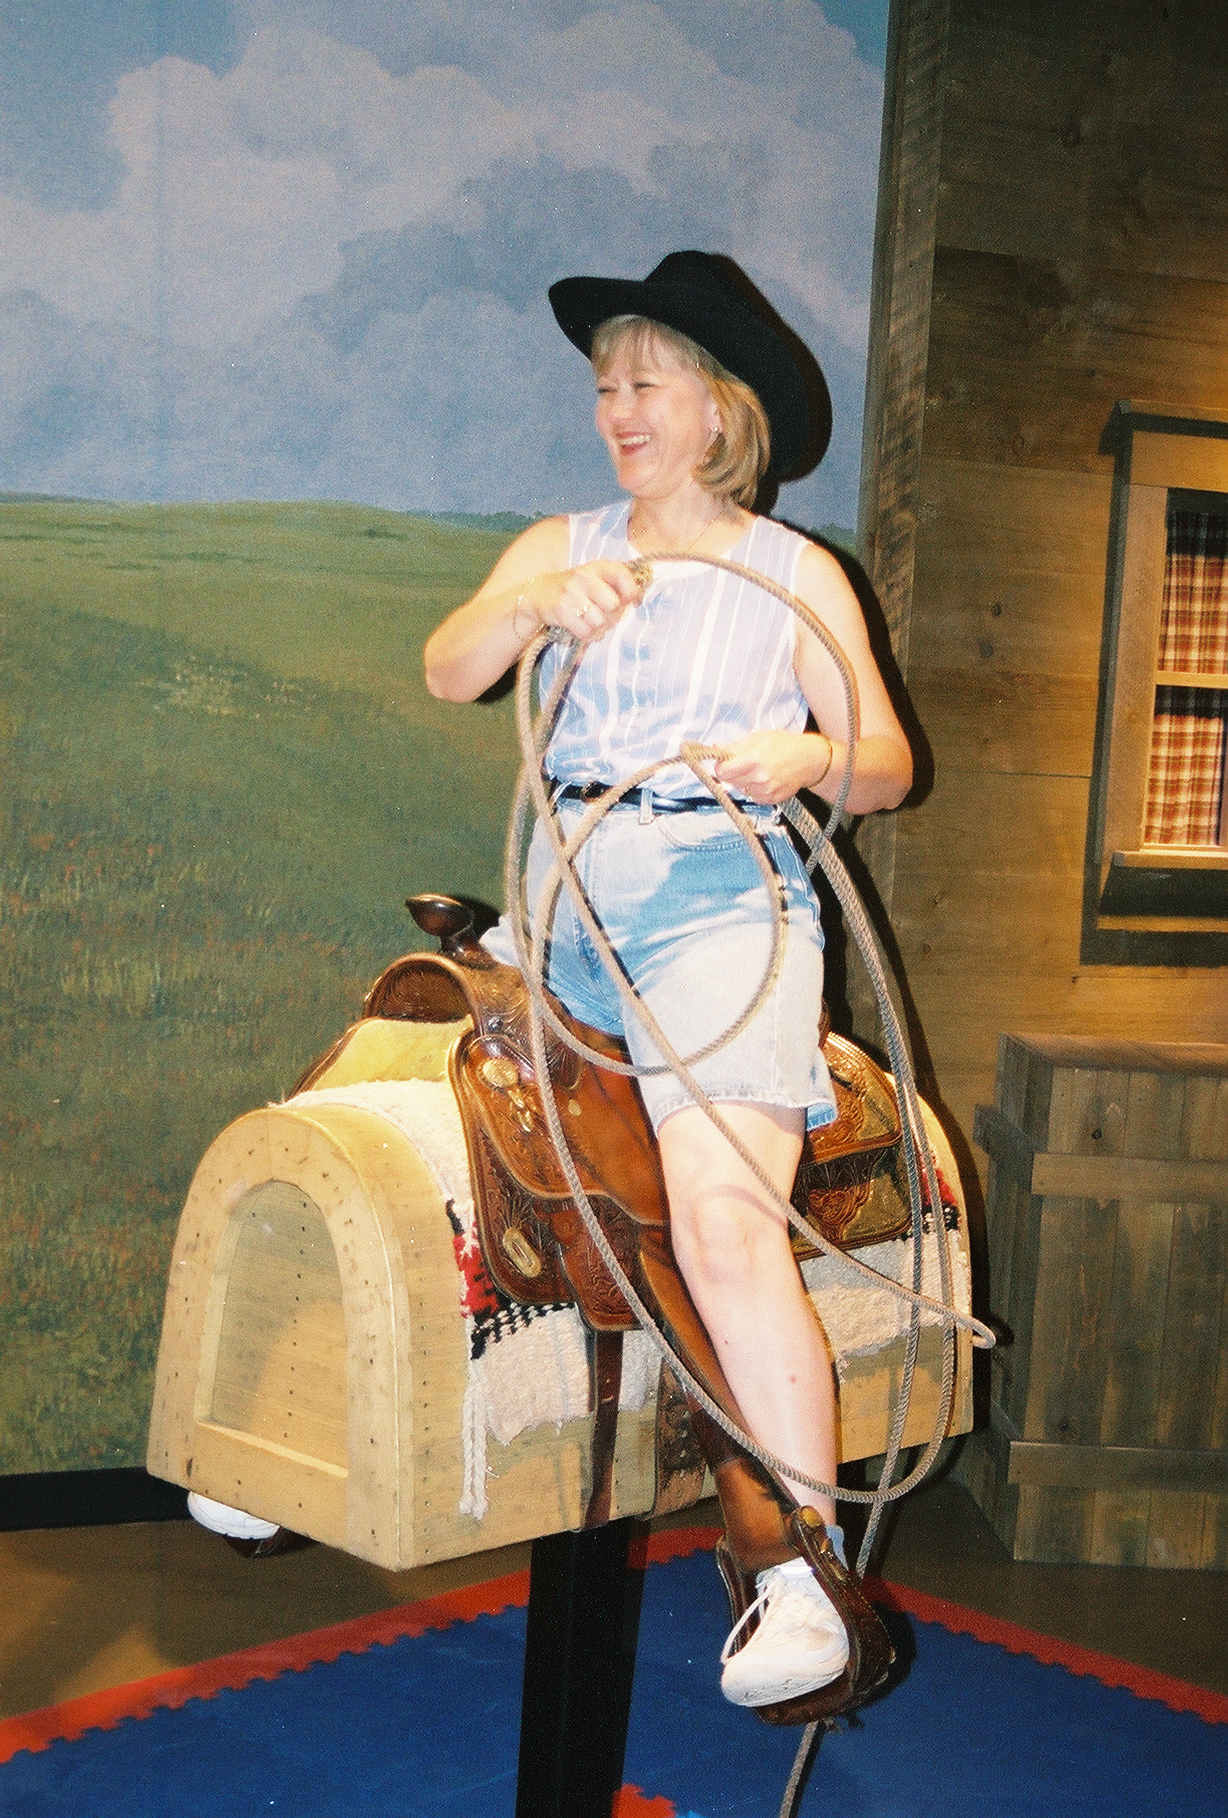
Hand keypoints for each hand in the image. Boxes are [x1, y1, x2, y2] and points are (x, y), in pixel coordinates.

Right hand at [536, 560, 643, 642]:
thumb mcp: (596, 578)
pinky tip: (583, 627)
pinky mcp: (561, 612)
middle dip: (613, 615)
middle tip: (605, 614)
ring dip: (599, 627)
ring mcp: (572, 594)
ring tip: (591, 620)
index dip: (632, 592)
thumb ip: (617, 585)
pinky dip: (588, 635)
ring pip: (600, 622)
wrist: (540, 592)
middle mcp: (585, 577)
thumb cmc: (577, 588)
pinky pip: (586, 632)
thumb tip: (637, 599)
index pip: (623, 575)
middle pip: (614, 605)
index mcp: (598, 567)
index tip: (631, 601)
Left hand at [713, 731, 835, 805]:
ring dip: (743, 781)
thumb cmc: (784, 745)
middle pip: (729, 782)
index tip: (725, 762)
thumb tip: (714, 749)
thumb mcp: (758, 738)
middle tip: (744, 763)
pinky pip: (752, 796)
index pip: (722, 772)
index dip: (721, 766)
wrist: (809, 760)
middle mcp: (759, 778)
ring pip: (741, 789)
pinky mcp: (771, 800)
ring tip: (758, 770)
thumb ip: (735, 746)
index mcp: (754, 759)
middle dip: (732, 772)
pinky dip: (754, 789)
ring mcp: (765, 791)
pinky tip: (765, 779)